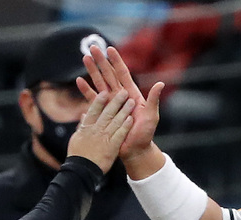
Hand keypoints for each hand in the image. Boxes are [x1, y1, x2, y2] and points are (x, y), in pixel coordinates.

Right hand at [65, 88, 135, 173]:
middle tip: (123, 92)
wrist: (82, 172)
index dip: (100, 100)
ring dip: (124, 110)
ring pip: (115, 121)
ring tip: (131, 102)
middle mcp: (96, 130)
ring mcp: (104, 138)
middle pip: (107, 112)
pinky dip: (125, 126)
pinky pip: (120, 134)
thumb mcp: (76, 138)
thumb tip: (84, 115)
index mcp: (86, 127)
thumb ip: (82, 125)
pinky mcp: (112, 147)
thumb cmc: (77, 156)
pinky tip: (131, 119)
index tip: (105, 92)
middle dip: (116, 101)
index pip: (94, 110)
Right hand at [79, 45, 163, 166]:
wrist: (135, 150)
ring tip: (84, 58)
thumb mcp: (152, 116)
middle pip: (108, 75)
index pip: (122, 73)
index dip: (116, 61)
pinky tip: (79, 81)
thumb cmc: (146, 134)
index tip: (110, 49)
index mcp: (131, 94)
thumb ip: (153, 100)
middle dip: (101, 61)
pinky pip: (92, 100)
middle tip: (93, 48)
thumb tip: (160, 83)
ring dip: (92, 71)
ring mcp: (110, 104)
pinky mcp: (102, 114)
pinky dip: (86, 91)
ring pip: (99, 84)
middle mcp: (119, 97)